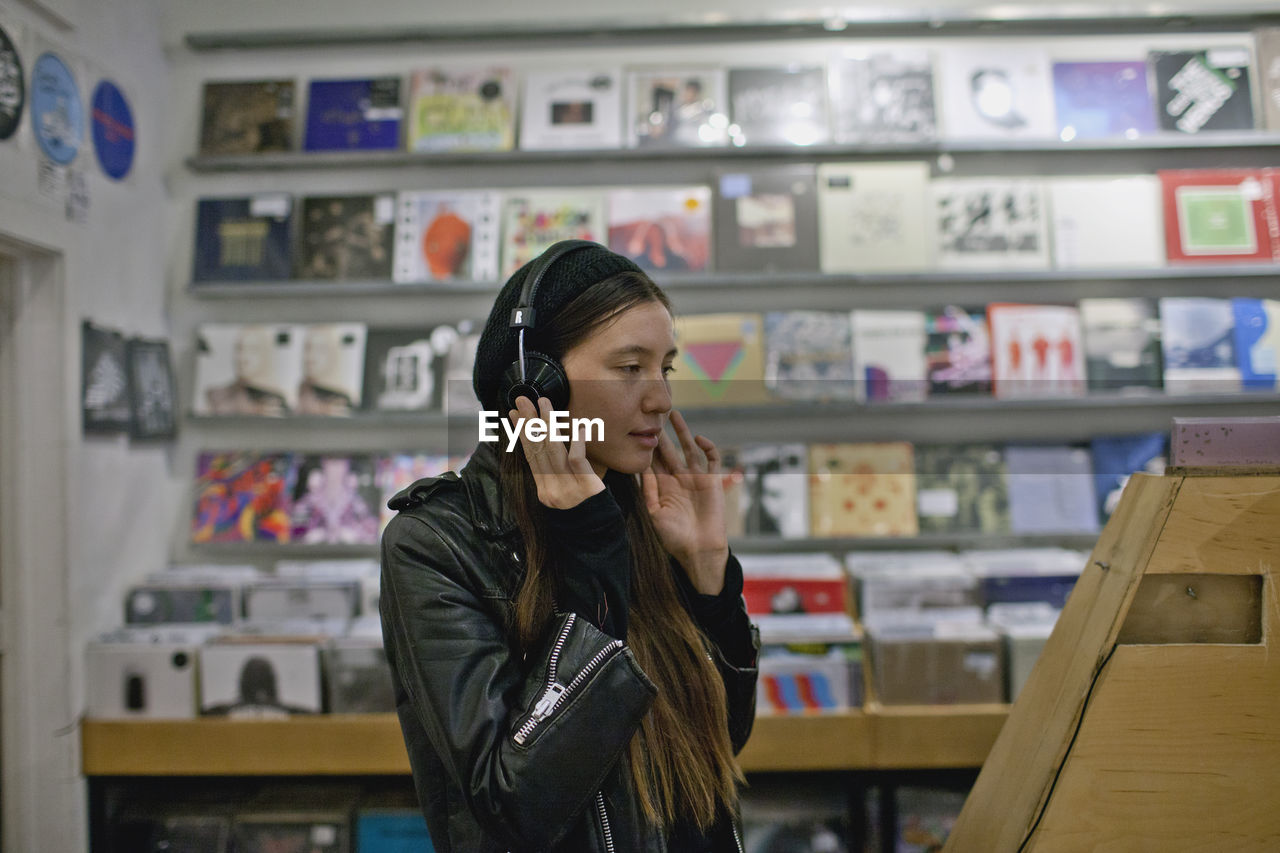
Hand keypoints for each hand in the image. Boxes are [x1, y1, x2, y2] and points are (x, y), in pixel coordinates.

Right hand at [509, 396, 604, 508]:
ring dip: (547, 423)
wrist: (600, 539)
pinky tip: (579, 426)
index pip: (530, 456)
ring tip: (543, 403)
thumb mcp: (567, 495)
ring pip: (553, 450)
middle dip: (529, 421)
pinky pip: (576, 459)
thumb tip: (552, 446)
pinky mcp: (586, 487)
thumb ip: (558, 474)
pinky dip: (576, 441)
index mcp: (544, 490)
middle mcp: (551, 490)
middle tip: (522, 399)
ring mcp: (567, 489)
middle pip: (537, 449)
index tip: (514, 414)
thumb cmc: (588, 514)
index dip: (521, 433)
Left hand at [641, 409, 729, 594]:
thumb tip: (640, 468)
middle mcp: (679, 479)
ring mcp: (696, 479)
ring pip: (688, 449)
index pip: (653, 462)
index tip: (635, 430)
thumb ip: (648, 490)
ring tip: (674, 414)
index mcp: (664, 487)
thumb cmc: (674, 537)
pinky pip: (711, 459)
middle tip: (653, 414)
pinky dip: (707, 447)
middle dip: (662, 434)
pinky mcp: (712, 481)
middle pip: (669, 451)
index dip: (646, 447)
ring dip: (682, 432)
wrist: (699, 550)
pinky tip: (698, 438)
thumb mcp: (655, 513)